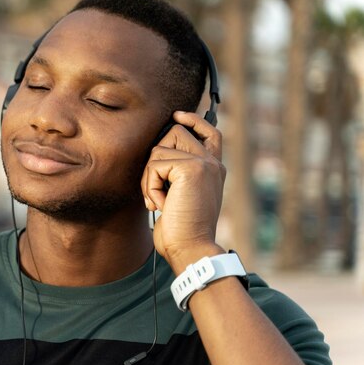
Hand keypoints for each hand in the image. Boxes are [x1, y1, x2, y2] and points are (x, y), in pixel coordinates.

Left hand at [141, 111, 226, 271]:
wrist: (191, 249)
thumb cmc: (181, 229)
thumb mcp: (181, 196)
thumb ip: (178, 174)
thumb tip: (159, 153)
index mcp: (214, 169)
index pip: (209, 132)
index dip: (192, 120)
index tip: (177, 116)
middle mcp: (212, 163)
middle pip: (175, 132)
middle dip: (155, 158)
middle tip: (157, 188)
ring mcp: (204, 163)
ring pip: (159, 149)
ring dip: (149, 177)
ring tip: (160, 200)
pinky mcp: (191, 169)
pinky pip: (155, 165)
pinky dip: (150, 187)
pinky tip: (162, 205)